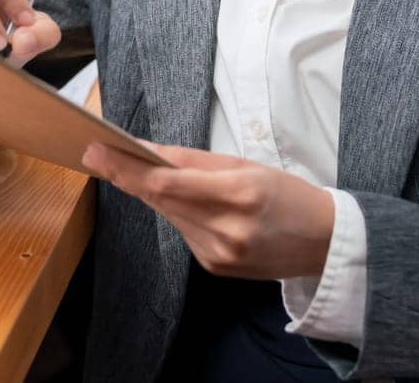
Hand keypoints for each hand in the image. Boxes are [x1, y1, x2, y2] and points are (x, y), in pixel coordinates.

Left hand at [82, 142, 335, 280]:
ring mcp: (219, 255)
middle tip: (96, 154)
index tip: (98, 150)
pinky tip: (186, 203)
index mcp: (240, 195)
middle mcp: (226, 230)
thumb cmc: (287, 194)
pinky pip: (184, 232)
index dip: (128, 168)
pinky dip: (178, 213)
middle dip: (126, 176)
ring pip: (169, 216)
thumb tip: (148, 152)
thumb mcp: (247, 166)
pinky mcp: (215, 268)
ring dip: (154, 194)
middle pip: (161, 200)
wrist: (323, 243)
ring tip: (136, 171)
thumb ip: (196, 161)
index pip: (169, 183)